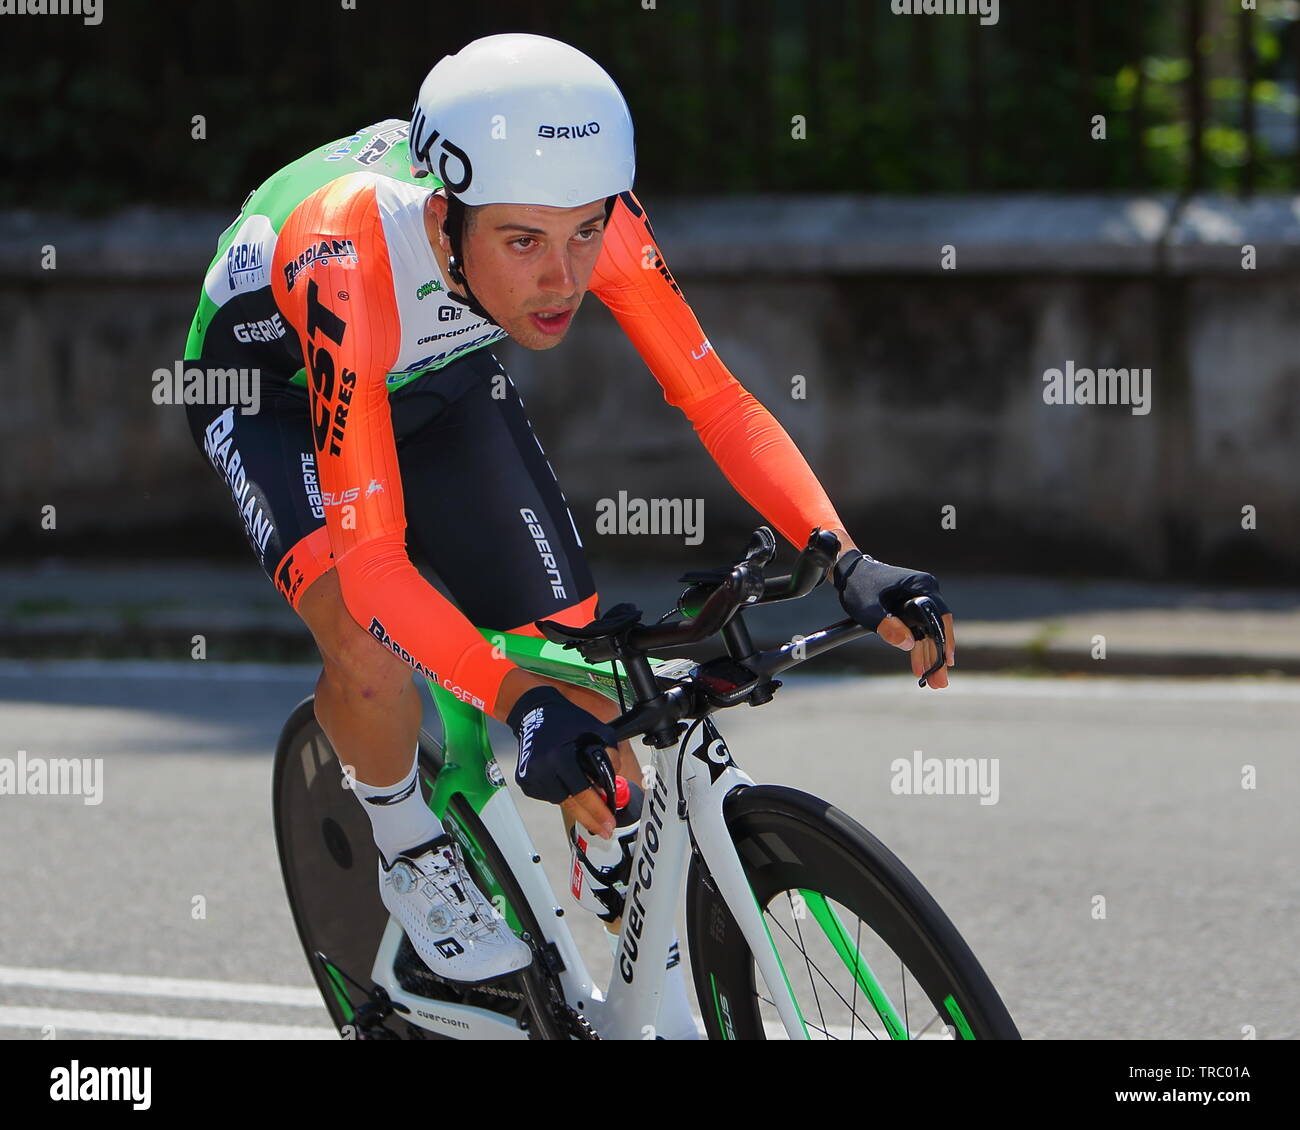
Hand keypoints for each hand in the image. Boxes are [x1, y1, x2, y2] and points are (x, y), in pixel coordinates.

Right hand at [505, 685, 618, 834]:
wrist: (533, 713)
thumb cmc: (567, 720)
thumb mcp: (596, 730)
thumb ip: (611, 754)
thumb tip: (615, 781)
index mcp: (558, 757)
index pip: (582, 792)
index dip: (598, 811)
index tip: (610, 824)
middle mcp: (541, 770)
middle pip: (571, 804)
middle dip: (590, 819)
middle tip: (605, 830)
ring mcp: (530, 778)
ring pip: (560, 802)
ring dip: (576, 804)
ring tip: (591, 803)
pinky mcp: (525, 782)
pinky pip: (549, 796)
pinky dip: (562, 794)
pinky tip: (569, 785)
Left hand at [832, 549, 955, 688]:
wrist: (847, 572)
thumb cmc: (859, 586)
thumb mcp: (869, 609)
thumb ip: (887, 626)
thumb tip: (909, 644)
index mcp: (921, 586)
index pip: (940, 617)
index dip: (945, 641)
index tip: (947, 662)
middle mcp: (925, 591)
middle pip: (937, 628)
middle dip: (937, 657)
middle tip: (940, 683)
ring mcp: (918, 599)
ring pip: (928, 632)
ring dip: (928, 656)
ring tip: (933, 682)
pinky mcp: (910, 607)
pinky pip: (918, 630)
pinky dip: (917, 648)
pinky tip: (918, 667)